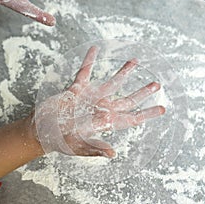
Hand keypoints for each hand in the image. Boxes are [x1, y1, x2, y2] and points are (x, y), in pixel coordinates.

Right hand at [34, 46, 164, 157]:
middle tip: (157, 85)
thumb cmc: (60, 141)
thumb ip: (95, 147)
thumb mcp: (78, 146)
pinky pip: (85, 72)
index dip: (147, 113)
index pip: (132, 118)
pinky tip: (94, 50)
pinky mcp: (77, 89)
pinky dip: (89, 61)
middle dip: (143, 92)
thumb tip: (112, 153)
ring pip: (112, 82)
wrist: (42, 130)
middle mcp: (102, 108)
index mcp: (106, 122)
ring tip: (135, 61)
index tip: (162, 109)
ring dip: (124, 72)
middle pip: (128, 99)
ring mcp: (91, 98)